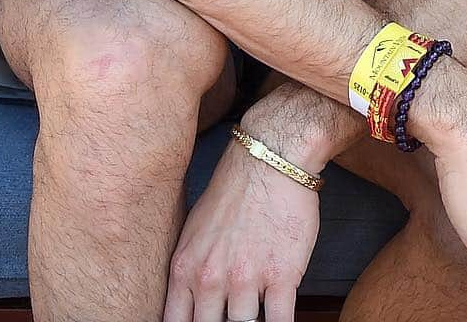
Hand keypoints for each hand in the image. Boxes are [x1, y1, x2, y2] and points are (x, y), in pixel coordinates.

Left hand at [164, 136, 319, 321]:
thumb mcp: (193, 230)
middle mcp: (210, 280)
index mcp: (185, 269)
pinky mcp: (281, 276)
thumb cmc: (235, 189)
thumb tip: (189, 300)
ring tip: (256, 315)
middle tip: (231, 316)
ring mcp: (246, 280)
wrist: (270, 160)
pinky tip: (280, 319)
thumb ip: (189, 270)